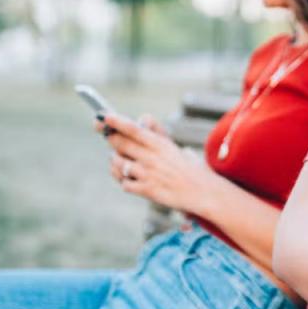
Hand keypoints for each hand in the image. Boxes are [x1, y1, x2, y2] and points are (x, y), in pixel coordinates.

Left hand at [97, 112, 221, 213]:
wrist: (204, 192)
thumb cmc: (190, 168)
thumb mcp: (175, 147)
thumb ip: (156, 134)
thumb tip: (141, 121)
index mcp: (160, 144)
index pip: (133, 129)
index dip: (115, 121)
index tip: (102, 116)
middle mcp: (152, 158)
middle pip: (120, 144)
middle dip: (111, 139)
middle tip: (109, 138)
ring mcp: (149, 174)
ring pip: (118, 164)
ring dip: (116, 162)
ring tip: (122, 162)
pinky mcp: (148, 190)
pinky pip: (124, 184)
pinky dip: (125, 181)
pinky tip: (132, 179)